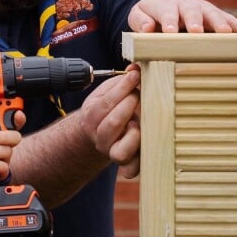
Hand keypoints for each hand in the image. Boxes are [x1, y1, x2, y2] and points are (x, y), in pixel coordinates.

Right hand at [79, 64, 140, 178]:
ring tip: (139, 121)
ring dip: (134, 134)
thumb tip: (136, 66)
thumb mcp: (109, 92)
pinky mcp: (126, 164)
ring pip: (120, 151)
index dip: (122, 88)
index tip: (135, 75)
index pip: (105, 103)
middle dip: (129, 105)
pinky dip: (140, 161)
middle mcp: (100, 138)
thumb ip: (121, 81)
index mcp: (91, 117)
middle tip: (139, 95)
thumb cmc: (108, 110)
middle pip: (111, 124)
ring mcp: (112, 152)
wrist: (100, 135)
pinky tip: (145, 142)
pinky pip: (131, 170)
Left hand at [128, 0, 236, 33]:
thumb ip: (139, 21)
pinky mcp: (214, 15)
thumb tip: (148, 28)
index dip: (168, 20)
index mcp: (164, 4)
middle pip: (191, 11)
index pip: (166, 12)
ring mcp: (202, 9)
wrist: (161, 5)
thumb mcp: (137, 15)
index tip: (169, 31)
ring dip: (219, 23)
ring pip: (212, 14)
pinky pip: (229, 20)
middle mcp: (185, 4)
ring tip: (226, 33)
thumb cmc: (149, 15)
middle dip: (195, 21)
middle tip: (196, 31)